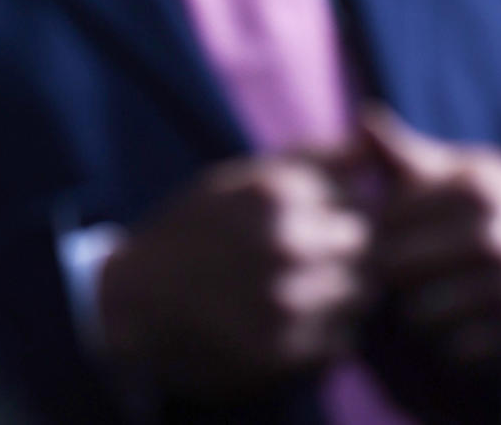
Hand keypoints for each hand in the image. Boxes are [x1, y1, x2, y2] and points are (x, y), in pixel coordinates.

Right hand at [97, 153, 375, 394]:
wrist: (131, 306)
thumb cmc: (197, 231)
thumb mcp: (244, 178)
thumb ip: (314, 159)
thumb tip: (369, 146)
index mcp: (279, 194)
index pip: (360, 203)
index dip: (346, 217)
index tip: (322, 228)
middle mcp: (286, 246)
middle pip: (368, 249)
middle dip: (351, 255)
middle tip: (316, 263)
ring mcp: (286, 303)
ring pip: (362, 295)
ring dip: (344, 294)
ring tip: (303, 293)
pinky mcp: (282, 354)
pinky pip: (342, 341)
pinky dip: (328, 333)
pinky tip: (294, 323)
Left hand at [363, 107, 500, 365]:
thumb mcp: (465, 175)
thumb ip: (407, 154)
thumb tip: (363, 115)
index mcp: (479, 189)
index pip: (389, 220)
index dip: (374, 234)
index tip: (379, 240)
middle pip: (400, 271)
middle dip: (391, 278)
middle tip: (396, 280)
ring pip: (425, 317)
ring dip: (418, 315)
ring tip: (427, 303)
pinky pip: (459, 353)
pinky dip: (452, 346)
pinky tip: (461, 327)